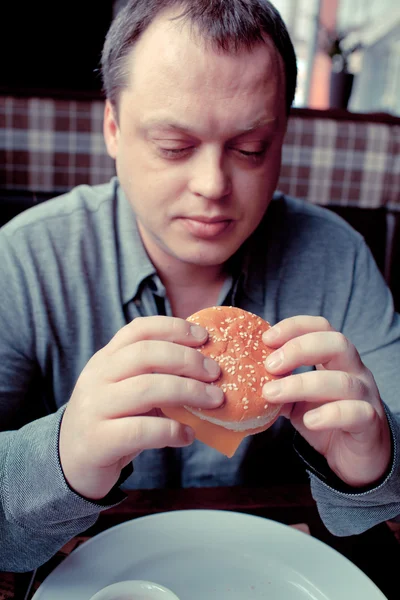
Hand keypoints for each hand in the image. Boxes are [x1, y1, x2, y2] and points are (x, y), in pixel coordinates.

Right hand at [59, 316, 222, 499]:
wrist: (71, 462)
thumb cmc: (112, 421)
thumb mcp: (126, 391)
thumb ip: (155, 376)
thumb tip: (207, 370)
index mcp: (106, 359)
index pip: (138, 330)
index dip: (173, 327)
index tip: (203, 336)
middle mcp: (97, 378)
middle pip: (145, 354)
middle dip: (187, 360)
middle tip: (215, 372)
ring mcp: (95, 408)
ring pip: (146, 389)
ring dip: (188, 392)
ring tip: (214, 401)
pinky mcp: (99, 441)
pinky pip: (141, 430)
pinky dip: (171, 431)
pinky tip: (188, 436)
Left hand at [262, 316, 391, 487]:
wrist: (355, 459)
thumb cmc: (326, 422)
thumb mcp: (296, 401)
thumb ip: (278, 386)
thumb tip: (245, 378)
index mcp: (337, 359)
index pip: (321, 327)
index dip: (295, 327)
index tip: (266, 339)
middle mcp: (355, 372)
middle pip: (337, 343)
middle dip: (299, 349)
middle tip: (269, 365)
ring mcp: (366, 396)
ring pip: (343, 381)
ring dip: (302, 384)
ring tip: (272, 394)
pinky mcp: (370, 424)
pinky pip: (355, 413)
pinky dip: (329, 415)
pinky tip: (308, 421)